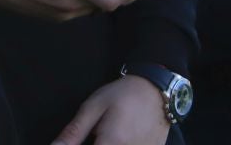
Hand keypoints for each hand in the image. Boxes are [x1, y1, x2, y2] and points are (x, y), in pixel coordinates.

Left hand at [53, 75, 170, 144]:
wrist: (157, 90)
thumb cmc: (123, 95)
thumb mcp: (93, 108)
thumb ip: (74, 133)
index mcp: (111, 144)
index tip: (81, 140)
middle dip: (97, 143)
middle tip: (98, 133)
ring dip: (107, 144)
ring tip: (107, 133)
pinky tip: (121, 137)